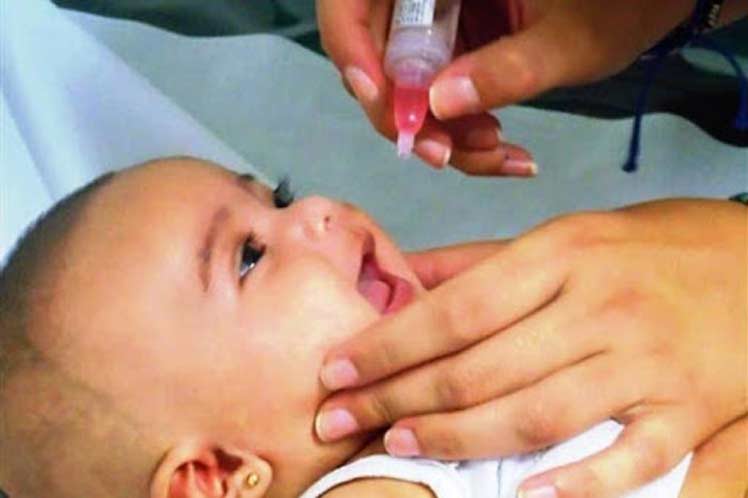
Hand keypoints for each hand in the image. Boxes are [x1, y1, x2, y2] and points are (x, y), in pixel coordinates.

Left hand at [315, 199, 746, 497]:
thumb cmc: (650, 246)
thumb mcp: (567, 234)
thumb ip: (483, 261)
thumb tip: (404, 277)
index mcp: (562, 253)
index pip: (456, 309)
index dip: (388, 344)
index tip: (335, 369)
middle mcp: (599, 306)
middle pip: (481, 367)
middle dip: (399, 397)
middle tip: (341, 418)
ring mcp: (648, 361)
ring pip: (538, 414)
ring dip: (460, 438)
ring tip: (400, 444)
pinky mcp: (693, 407)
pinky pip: (634, 457)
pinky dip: (583, 484)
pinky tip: (528, 496)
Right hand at [316, 0, 696, 174]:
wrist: (652, 3)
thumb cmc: (624, 4)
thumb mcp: (570, 41)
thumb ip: (505, 70)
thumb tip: (435, 108)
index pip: (350, 1)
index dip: (352, 52)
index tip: (388, 108)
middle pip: (372, 50)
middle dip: (405, 113)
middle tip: (444, 155)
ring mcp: (436, 17)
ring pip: (402, 81)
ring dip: (439, 130)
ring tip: (494, 153)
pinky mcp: (453, 44)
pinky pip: (433, 90)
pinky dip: (459, 127)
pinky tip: (498, 148)